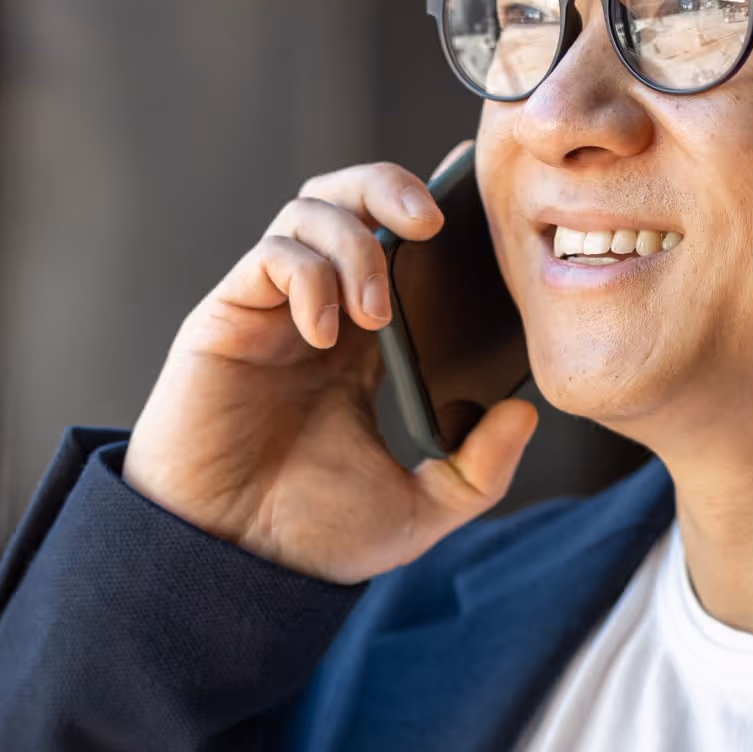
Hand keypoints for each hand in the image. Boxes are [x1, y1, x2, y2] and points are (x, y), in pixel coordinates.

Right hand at [121, 160, 539, 582]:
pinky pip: (272, 256)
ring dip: (357, 244)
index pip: (397, 248)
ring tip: (377, 313)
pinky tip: (326, 334)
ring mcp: (270, 312)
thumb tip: (525, 412)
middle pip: (350, 200)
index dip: (430, 212)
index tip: (472, 205)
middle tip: (433, 224)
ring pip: (310, 211)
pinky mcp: (227, 318)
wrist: (232, 564)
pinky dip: (308, 277)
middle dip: (392, 187)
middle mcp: (316, 313)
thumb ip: (479, 470)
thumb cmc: (309, 538)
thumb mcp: (418, 510)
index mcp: (364, 346)